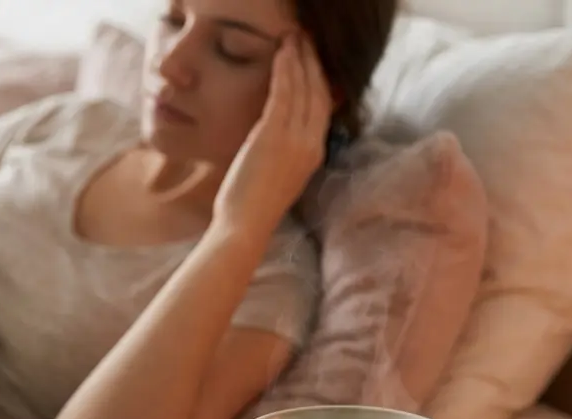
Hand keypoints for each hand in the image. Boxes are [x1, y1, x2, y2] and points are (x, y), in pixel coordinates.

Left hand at [214, 32, 333, 233]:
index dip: (322, 80)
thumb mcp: (281, 175)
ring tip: (293, 39)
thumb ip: (289, 152)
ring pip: (303, 88)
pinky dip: (283, 70)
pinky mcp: (273, 135)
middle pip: (319, 92)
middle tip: (306, 40)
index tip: (315, 60)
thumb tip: (283, 132)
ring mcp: (294, 139)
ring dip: (298, 59)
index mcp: (315, 154)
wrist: (246, 225)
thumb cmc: (255, 206)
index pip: (325, 108)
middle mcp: (311, 144)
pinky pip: (283, 94)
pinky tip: (281, 54)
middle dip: (313, 62)